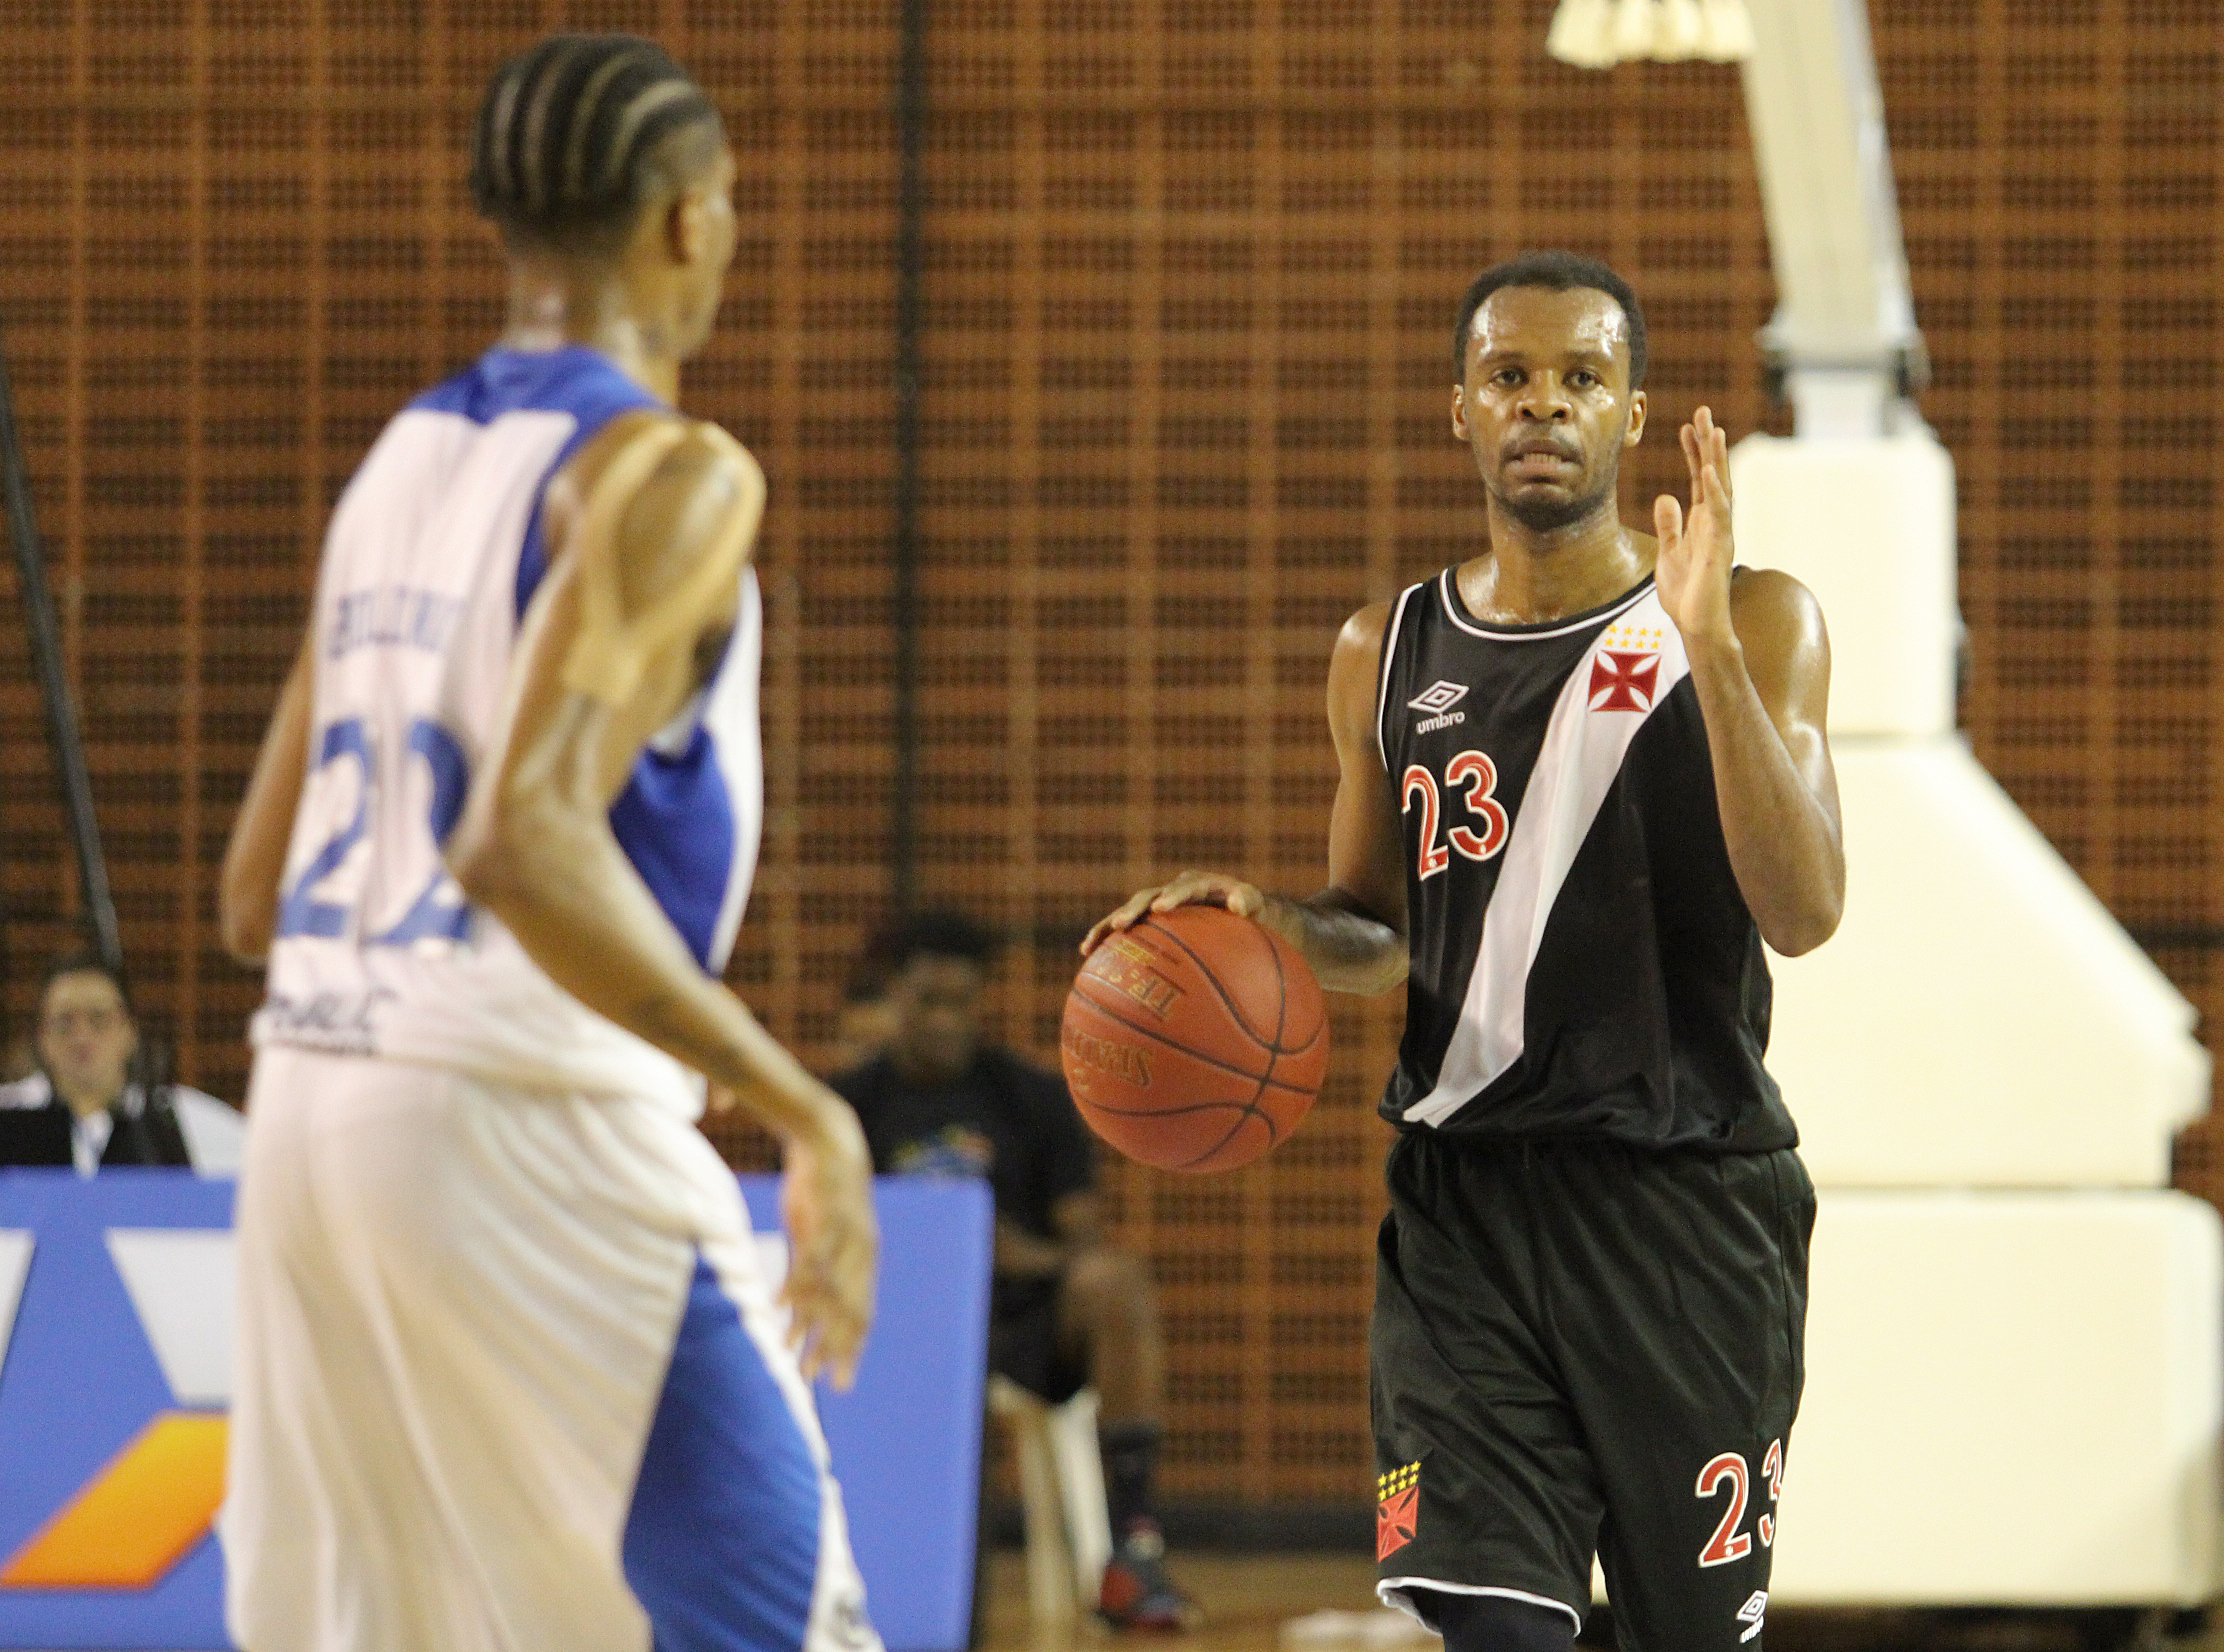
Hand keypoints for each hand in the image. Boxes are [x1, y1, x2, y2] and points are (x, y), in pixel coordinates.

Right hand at [777, 1101, 876, 1389]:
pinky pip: (810, 1260)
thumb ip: (810, 1275)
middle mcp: (860, 1255)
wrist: (829, 1141)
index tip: (838, 1383)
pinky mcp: (825, 1219)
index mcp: (862, 1262)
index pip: (859, 1316)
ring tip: (790, 1354)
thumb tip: (793, 1311)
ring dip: (809, 1327)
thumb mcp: (815, 1238)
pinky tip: (780, 1309)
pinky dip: (796, 1287)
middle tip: (818, 1383)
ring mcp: (845, 1239)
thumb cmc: (822, 1196)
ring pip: (829, 1293)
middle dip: (832, 1350)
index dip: (849, 1349)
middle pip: (847, 1313)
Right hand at [1082, 869, 1265, 955]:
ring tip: (1089, 945)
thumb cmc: (1251, 912)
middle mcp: (1173, 890)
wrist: (1239, 913)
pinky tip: (1088, 956)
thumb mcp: (1257, 905)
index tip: (1161, 908)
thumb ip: (1249, 900)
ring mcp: (1158, 904)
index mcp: (1198, 884)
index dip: (1172, 896)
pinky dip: (1107, 940)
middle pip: (1147, 897)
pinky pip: (1127, 931)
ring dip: (1108, 927)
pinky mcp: (1149, 920)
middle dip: (1132, 911)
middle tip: (1119, 925)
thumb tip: (1239, 905)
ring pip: (1129, 913)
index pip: (1184, 887)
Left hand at [1653, 405, 1736, 648]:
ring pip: (1719, 488)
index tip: (1686, 425)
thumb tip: (1665, 496)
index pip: (1698, 479)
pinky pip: (1718, 514)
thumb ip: (1669, 525)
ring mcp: (1719, 533)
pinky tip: (1706, 470)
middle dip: (1707, 444)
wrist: (1696, 625)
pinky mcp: (1718, 548)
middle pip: (1712, 474)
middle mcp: (1715, 522)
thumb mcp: (1669, 552)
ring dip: (1715, 458)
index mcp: (1702, 521)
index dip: (1693, 452)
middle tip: (1702, 411)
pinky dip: (1713, 491)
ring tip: (1711, 430)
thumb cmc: (1685, 594)